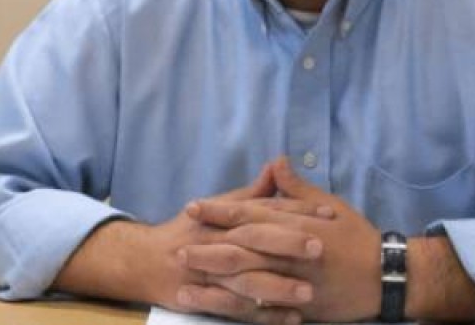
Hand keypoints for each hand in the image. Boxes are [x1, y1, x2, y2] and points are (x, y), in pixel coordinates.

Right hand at [54, 163, 306, 324]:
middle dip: (287, 243)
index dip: (298, 211)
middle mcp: (219, 241)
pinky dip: (263, 316)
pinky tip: (289, 319)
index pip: (266, 210)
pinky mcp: (205, 298)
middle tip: (321, 248)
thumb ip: (253, 193)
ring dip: (277, 286)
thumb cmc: (189, 230)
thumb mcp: (219, 205)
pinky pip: (237, 309)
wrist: (144, 260)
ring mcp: (211, 272)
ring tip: (308, 292)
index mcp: (226, 216)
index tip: (330, 214)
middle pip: (256, 240)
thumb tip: (278, 165)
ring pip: (246, 278)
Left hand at [181, 157, 382, 322]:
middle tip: (178, 248)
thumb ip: (297, 189)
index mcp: (297, 224)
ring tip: (186, 278)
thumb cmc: (357, 237)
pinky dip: (238, 307)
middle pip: (243, 247)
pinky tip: (216, 306)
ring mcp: (294, 281)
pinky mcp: (298, 306)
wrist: (386, 276)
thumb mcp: (330, 206)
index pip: (251, 213)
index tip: (193, 207)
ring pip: (248, 278)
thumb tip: (276, 162)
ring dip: (215, 278)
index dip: (220, 211)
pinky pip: (263, 308)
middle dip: (208, 247)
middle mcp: (292, 251)